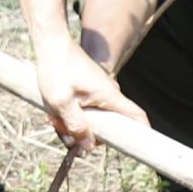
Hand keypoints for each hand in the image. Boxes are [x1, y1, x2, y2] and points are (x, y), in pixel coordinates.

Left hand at [34, 36, 148, 151]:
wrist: (50, 41)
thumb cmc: (57, 67)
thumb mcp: (61, 102)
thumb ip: (75, 126)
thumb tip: (88, 146)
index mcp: (110, 96)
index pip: (137, 117)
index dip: (142, 134)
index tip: (135, 149)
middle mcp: (109, 94)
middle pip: (108, 126)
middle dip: (86, 134)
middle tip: (61, 129)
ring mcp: (99, 93)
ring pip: (93, 120)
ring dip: (74, 124)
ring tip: (53, 116)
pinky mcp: (89, 92)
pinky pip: (85, 111)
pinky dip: (71, 114)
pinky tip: (54, 111)